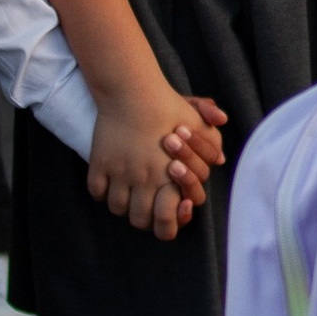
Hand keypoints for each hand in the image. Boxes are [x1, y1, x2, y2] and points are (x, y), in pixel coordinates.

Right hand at [88, 80, 223, 234]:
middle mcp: (144, 180)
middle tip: (146, 204)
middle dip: (144, 217)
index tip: (168, 210)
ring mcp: (120, 173)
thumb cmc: (169, 107)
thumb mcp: (197, 124)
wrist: (133, 91)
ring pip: (117, 208)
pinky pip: (96, 192)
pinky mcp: (100, 163)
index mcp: (170, 177)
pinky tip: (111, 181)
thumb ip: (211, 142)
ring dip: (123, 205)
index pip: (166, 223)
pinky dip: (102, 192)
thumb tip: (220, 159)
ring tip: (129, 193)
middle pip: (139, 221)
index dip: (167, 224)